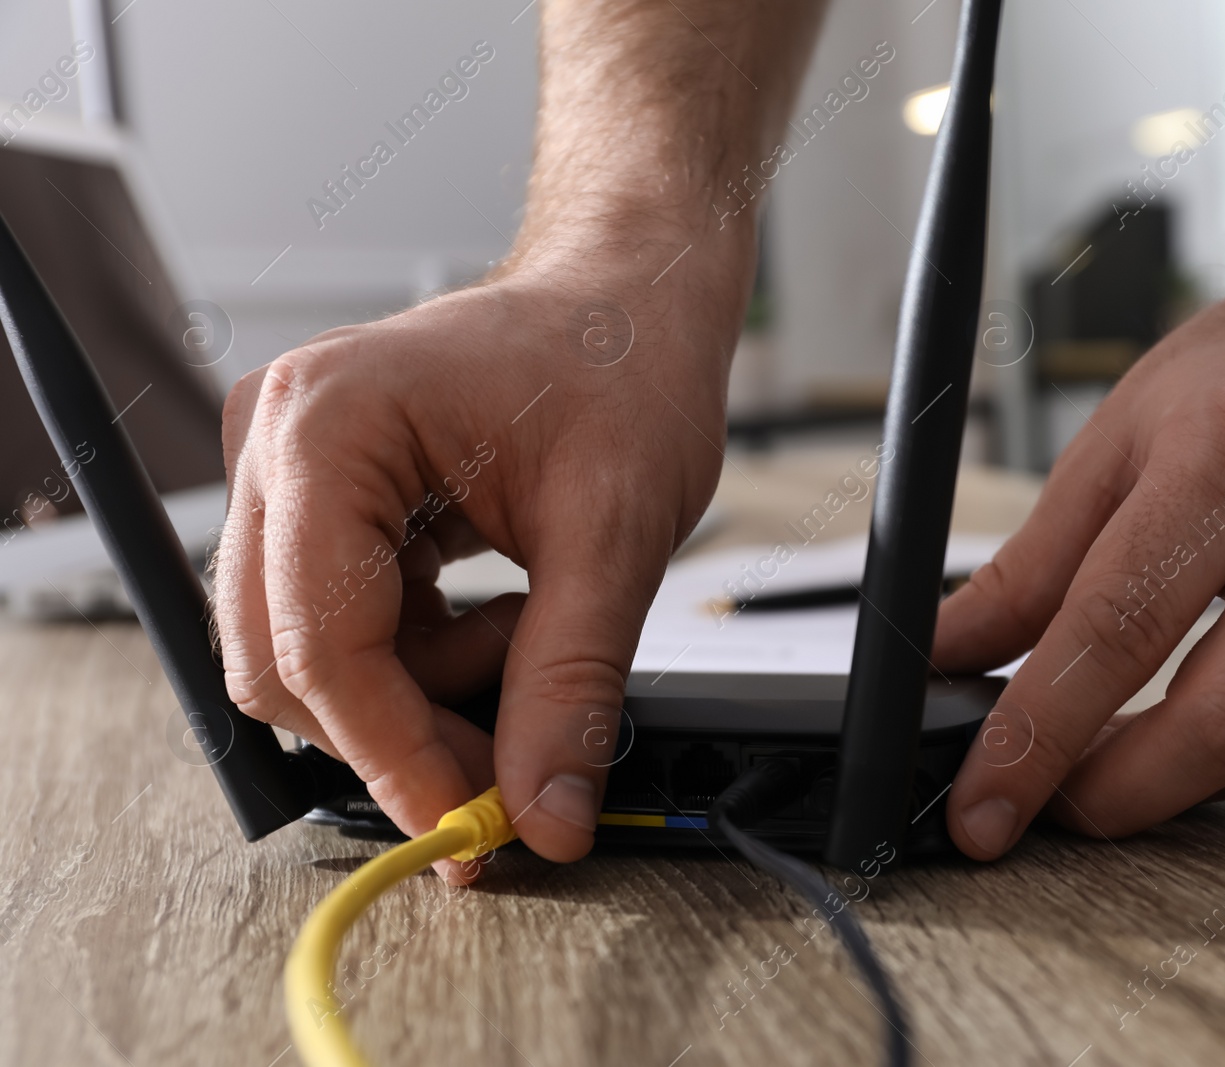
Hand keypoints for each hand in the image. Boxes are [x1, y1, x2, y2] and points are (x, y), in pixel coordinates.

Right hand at [214, 221, 744, 874]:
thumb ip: (571, 685)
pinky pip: (340, 627)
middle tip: (512, 760)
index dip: (392, 752)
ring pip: (310, 659)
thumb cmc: (623, 365)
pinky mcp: (320, 503)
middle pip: (287, 663)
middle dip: (401, 733)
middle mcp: (278, 443)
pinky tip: (501, 617)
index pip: (320, 640)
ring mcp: (289, 473)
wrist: (628, 300)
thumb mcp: (617, 535)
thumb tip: (542, 817)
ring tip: (527, 634)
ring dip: (420, 691)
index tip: (466, 827)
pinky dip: (420, 659)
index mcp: (330, 425)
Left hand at [932, 215, 1224, 857]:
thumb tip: (947, 656)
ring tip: (1098, 765)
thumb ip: (1028, 566)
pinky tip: (1181, 731)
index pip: (1117, 626)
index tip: (984, 805)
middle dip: (1116, 795)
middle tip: (1045, 809)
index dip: (1038, 735)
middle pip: (1219, 719)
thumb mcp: (1113, 438)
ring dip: (1171, 783)